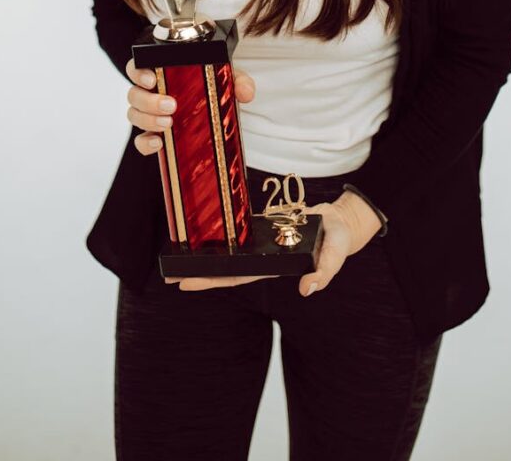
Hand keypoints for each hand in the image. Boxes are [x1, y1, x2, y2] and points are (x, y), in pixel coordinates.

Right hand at [125, 59, 255, 156]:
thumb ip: (239, 81)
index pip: (137, 67)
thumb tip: (245, 93)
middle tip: (171, 105)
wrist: (217, 113)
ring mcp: (149, 115)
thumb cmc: (214, 88)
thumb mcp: (228, 80)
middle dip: (149, 101)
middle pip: (134, 94)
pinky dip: (145, 144)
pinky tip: (159, 144)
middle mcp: (151, 93)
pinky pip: (140, 141)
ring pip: (133, 115)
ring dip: (147, 120)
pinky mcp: (153, 136)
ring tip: (169, 124)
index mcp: (162, 72)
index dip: (138, 72)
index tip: (152, 79)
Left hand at [168, 191, 381, 294]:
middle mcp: (263, 257)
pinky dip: (223, 233)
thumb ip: (324, 273)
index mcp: (273, 267)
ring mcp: (262, 243)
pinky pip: (240, 232)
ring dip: (207, 254)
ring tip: (180, 254)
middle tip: (170, 276)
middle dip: (200, 273)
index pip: (236, 277)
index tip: (186, 283)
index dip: (212, 281)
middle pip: (226, 268)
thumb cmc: (337, 241)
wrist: (340, 222)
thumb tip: (307, 289)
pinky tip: (205, 231)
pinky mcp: (264, 227)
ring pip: (230, 251)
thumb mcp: (334, 256)